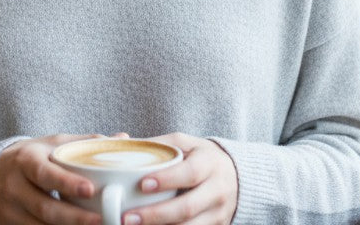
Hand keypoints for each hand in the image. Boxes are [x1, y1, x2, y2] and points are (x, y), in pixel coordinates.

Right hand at [0, 133, 101, 224]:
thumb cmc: (33, 156)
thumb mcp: (53, 143)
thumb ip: (85, 143)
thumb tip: (123, 138)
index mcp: (26, 160)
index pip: (46, 173)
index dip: (66, 183)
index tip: (90, 190)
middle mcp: (16, 187)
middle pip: (45, 208)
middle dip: (74, 218)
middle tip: (101, 220)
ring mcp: (11, 211)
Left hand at [123, 133, 237, 224]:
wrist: (236, 177)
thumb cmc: (201, 157)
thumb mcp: (186, 143)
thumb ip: (160, 145)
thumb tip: (123, 144)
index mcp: (209, 163)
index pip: (190, 173)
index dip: (167, 179)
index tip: (143, 184)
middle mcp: (217, 191)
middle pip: (187, 207)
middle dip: (156, 215)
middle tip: (127, 217)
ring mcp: (217, 214)